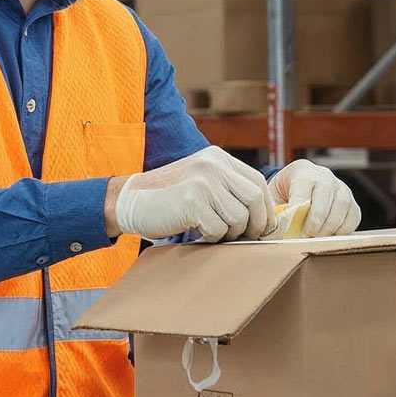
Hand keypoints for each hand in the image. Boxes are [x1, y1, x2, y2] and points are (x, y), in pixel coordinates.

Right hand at [108, 146, 271, 241]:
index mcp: (218, 158)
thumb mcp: (201, 180)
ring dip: (229, 234)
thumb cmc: (168, 197)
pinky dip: (211, 238)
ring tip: (211, 232)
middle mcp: (213, 165)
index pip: (257, 182)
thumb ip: (227, 188)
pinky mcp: (192, 201)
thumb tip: (262, 215)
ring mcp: (202, 181)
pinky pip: (218, 229)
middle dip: (255, 224)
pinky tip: (197, 233)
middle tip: (245, 237)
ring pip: (239, 218)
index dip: (266, 208)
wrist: (130, 200)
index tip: (263, 226)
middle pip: (255, 198)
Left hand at [268, 160, 360, 237]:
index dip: (298, 212)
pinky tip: (331, 236)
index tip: (292, 228)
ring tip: (318, 239)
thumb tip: (275, 228)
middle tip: (306, 238)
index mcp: (303, 173)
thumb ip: (274, 210)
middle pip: (325, 200)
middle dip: (315, 222)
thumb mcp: (274, 196)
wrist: (299, 182)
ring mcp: (341, 187)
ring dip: (330, 227)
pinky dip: (343, 229)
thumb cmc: (285, 192)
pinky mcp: (352, 201)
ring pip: (342, 207)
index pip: (303, 192)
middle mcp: (325, 177)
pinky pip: (353, 216)